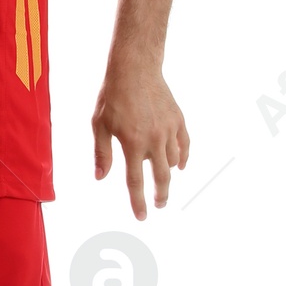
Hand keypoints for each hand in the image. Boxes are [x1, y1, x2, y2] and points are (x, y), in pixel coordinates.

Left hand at [92, 59, 188, 218]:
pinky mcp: (178, 120)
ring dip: (167, 172)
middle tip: (159, 204)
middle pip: (161, 177)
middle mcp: (153, 139)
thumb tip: (100, 177)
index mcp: (132, 142)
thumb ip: (101, 153)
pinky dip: (183, 157)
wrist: (135, 68)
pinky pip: (185, 145)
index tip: (143, 217)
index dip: (138, 202)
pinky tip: (179, 165)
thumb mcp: (100, 124)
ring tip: (160, 177)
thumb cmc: (113, 96)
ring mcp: (168, 129)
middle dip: (160, 195)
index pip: (135, 181)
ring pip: (173, 161)